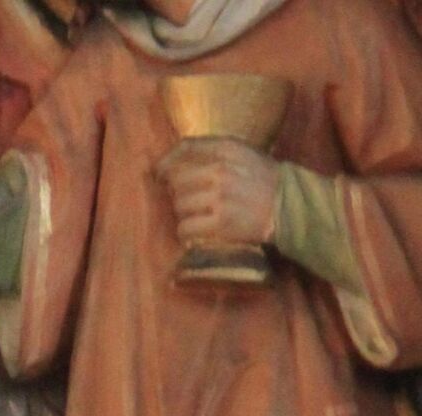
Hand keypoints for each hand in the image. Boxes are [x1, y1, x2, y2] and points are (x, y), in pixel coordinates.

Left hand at [156, 138, 278, 247]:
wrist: (291, 207)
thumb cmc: (264, 181)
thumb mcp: (243, 154)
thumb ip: (213, 152)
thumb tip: (171, 162)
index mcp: (227, 149)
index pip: (185, 147)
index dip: (166, 162)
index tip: (159, 173)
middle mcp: (221, 170)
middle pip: (177, 181)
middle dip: (178, 194)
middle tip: (189, 202)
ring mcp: (220, 196)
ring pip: (179, 206)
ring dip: (184, 214)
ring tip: (198, 216)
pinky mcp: (221, 221)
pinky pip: (186, 227)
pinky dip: (186, 232)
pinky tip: (195, 231)